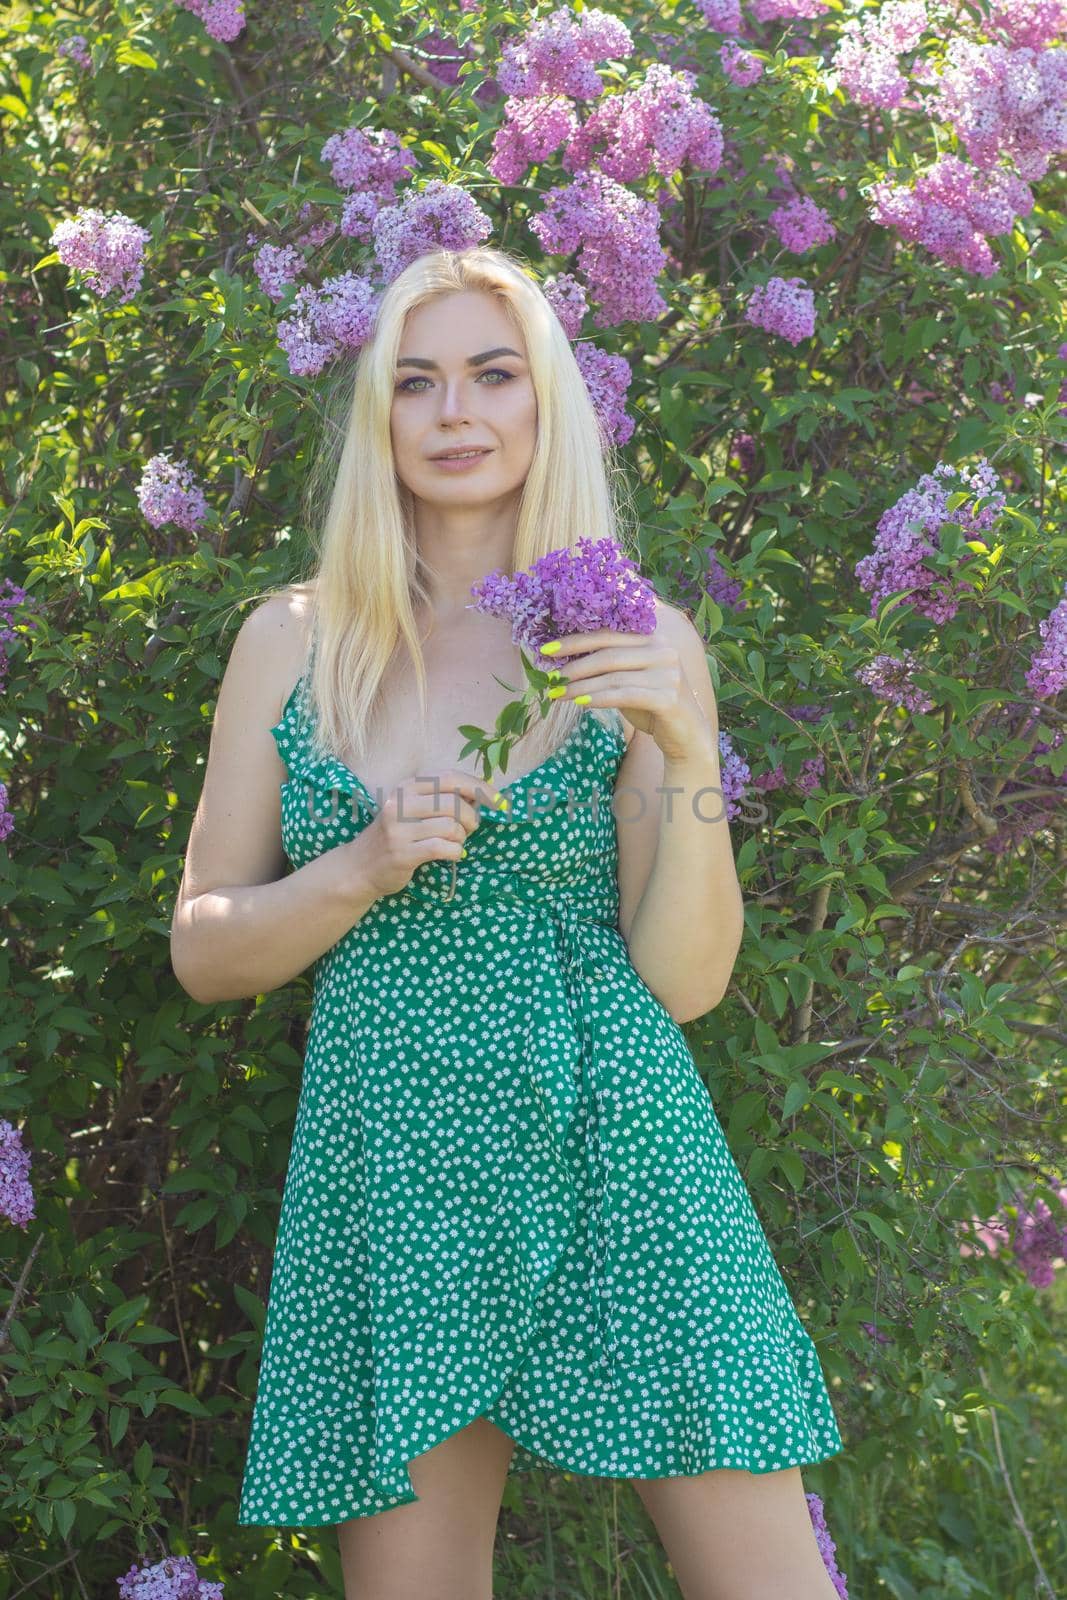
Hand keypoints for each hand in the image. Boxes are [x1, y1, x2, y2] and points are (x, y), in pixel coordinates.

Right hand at [357, 770, 495, 898]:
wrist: (359, 866)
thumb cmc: (395, 835)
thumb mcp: (413, 809)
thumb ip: (443, 799)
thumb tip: (484, 792)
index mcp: (406, 787)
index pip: (450, 778)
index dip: (480, 788)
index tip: (499, 801)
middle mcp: (399, 803)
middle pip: (454, 803)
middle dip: (471, 818)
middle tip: (470, 829)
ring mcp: (398, 828)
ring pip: (451, 827)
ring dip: (461, 838)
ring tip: (454, 843)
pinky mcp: (402, 853)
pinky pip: (443, 848)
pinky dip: (455, 852)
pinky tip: (450, 854)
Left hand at [547, 623, 714, 763]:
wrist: (687, 735)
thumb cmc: (651, 705)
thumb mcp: (630, 678)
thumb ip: (608, 665)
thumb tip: (563, 662)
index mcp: (654, 638)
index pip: (608, 634)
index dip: (575, 641)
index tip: (547, 650)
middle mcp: (664, 650)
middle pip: (609, 654)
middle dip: (574, 666)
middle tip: (550, 677)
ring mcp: (669, 673)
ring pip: (613, 677)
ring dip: (580, 687)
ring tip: (558, 694)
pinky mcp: (669, 697)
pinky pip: (625, 696)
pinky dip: (599, 699)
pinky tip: (580, 704)